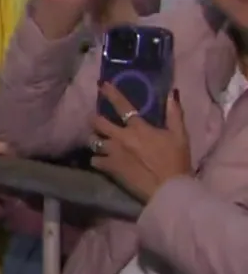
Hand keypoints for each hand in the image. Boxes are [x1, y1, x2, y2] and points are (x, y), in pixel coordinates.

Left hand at [91, 84, 190, 201]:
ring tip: (98, 141)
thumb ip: (175, 114)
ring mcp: (114, 153)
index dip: (111, 94)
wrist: (169, 188)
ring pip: (94, 141)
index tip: (101, 85)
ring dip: (95, 140)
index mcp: (138, 128)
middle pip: (98, 123)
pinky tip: (101, 160)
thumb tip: (172, 93)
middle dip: (95, 119)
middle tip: (96, 120)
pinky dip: (97, 159)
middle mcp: (121, 137)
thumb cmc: (176, 161)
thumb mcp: (180, 135)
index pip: (122, 106)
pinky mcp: (110, 168)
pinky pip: (95, 160)